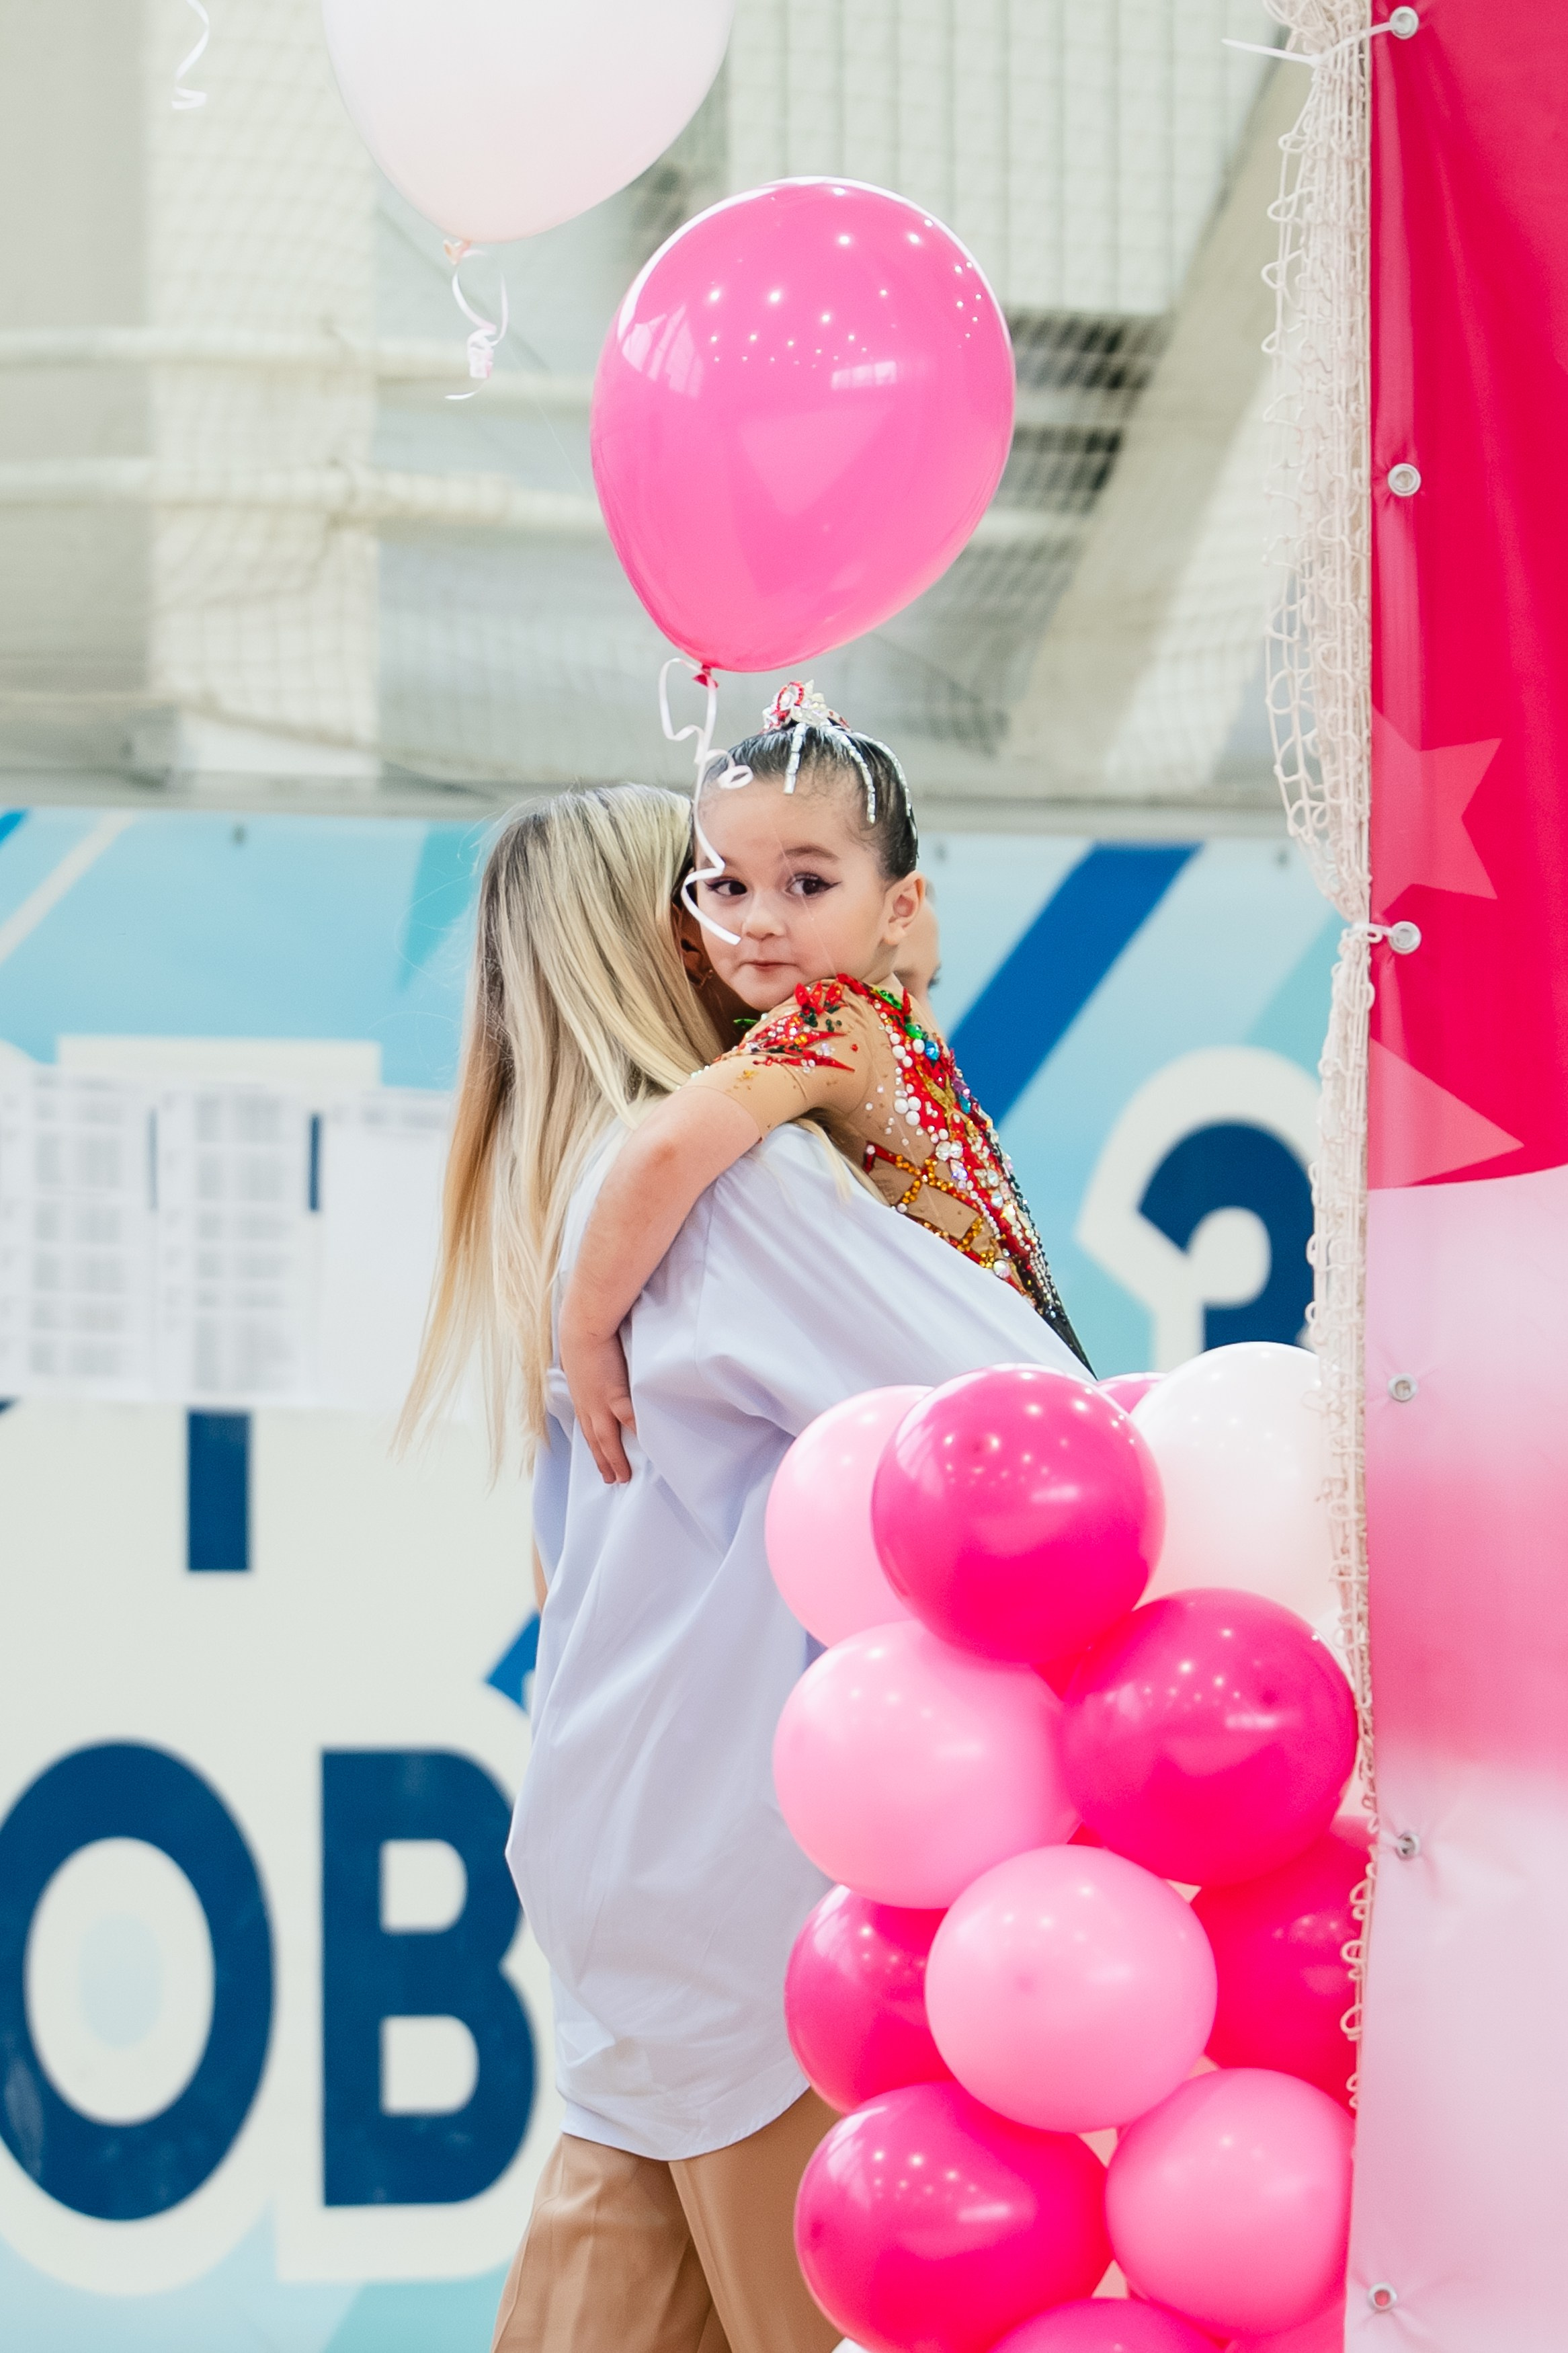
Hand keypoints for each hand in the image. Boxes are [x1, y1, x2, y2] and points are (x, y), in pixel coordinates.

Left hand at [561, 1318, 636, 1484]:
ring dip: (614, 1460)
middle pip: (595, 1442)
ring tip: (623, 1476)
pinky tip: (644, 1445)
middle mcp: (587, 1406)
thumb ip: (591, 1377)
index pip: (588, 1430)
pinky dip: (634, 1433)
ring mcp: (600, 1403)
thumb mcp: (582, 1364)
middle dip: (603, 1462)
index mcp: (581, 1399)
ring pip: (607, 1440)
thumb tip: (597, 1380)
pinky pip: (627, 1419)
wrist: (582, 1328)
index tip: (600, 1461)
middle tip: (612, 1480)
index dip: (594, 1448)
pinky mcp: (614, 1393)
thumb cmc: (583, 1340)